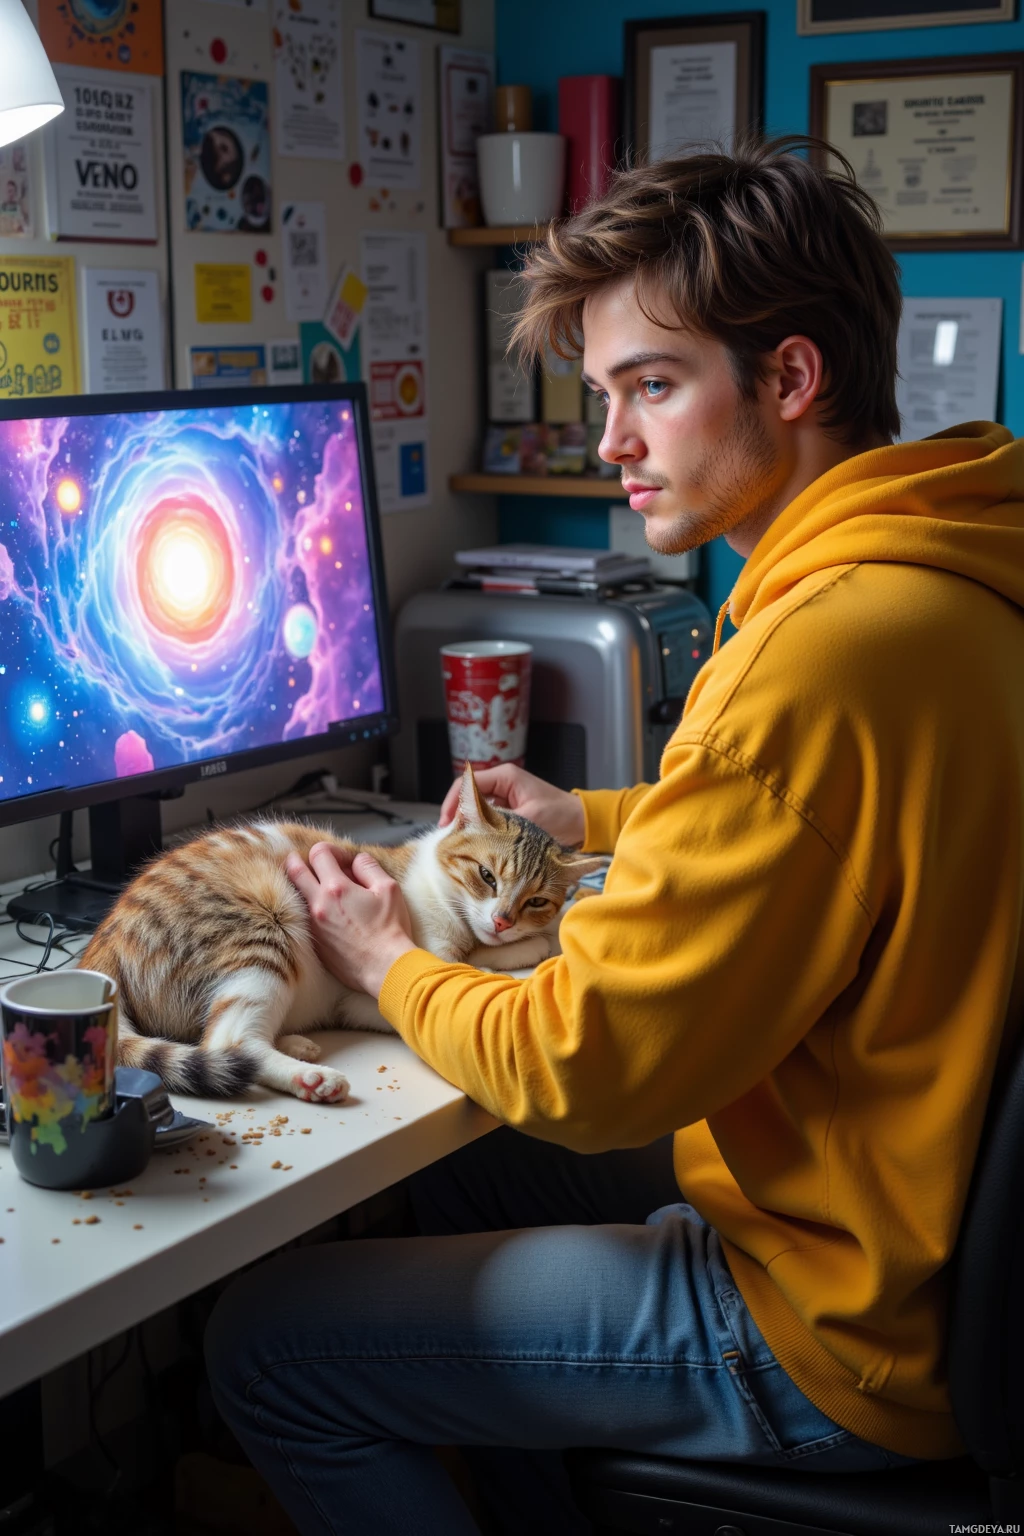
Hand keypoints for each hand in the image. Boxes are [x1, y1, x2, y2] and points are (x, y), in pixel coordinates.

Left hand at [285, 846, 415, 998]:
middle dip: (299, 860)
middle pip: (294, 870)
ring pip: (294, 894)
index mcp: (337, 888)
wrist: (386, 967)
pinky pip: (301, 915)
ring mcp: (313, 925)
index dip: (331, 850)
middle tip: (312, 862)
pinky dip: (307, 905)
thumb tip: (355, 861)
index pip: (319, 853)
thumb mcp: (389, 888)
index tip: (343, 859)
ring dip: (300, 883)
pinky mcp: (315, 941)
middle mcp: (318, 904)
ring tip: (314, 882)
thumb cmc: (390, 929)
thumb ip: (369, 867)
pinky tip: (322, 907)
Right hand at [438, 763, 584, 846]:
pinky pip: (488, 818)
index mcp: (506, 776)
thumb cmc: (562, 816)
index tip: (446, 823)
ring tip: (460, 842)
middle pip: (468, 796)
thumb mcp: (530, 820)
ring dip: (468, 824)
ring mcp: (506, 797)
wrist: (583, 823)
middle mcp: (503, 783)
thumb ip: (501, 823)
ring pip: (476, 808)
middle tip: (450, 837)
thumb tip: (477, 832)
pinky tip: (476, 844)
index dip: (452, 802)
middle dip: (457, 815)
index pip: (467, 783)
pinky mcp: (510, 811)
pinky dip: (480, 829)